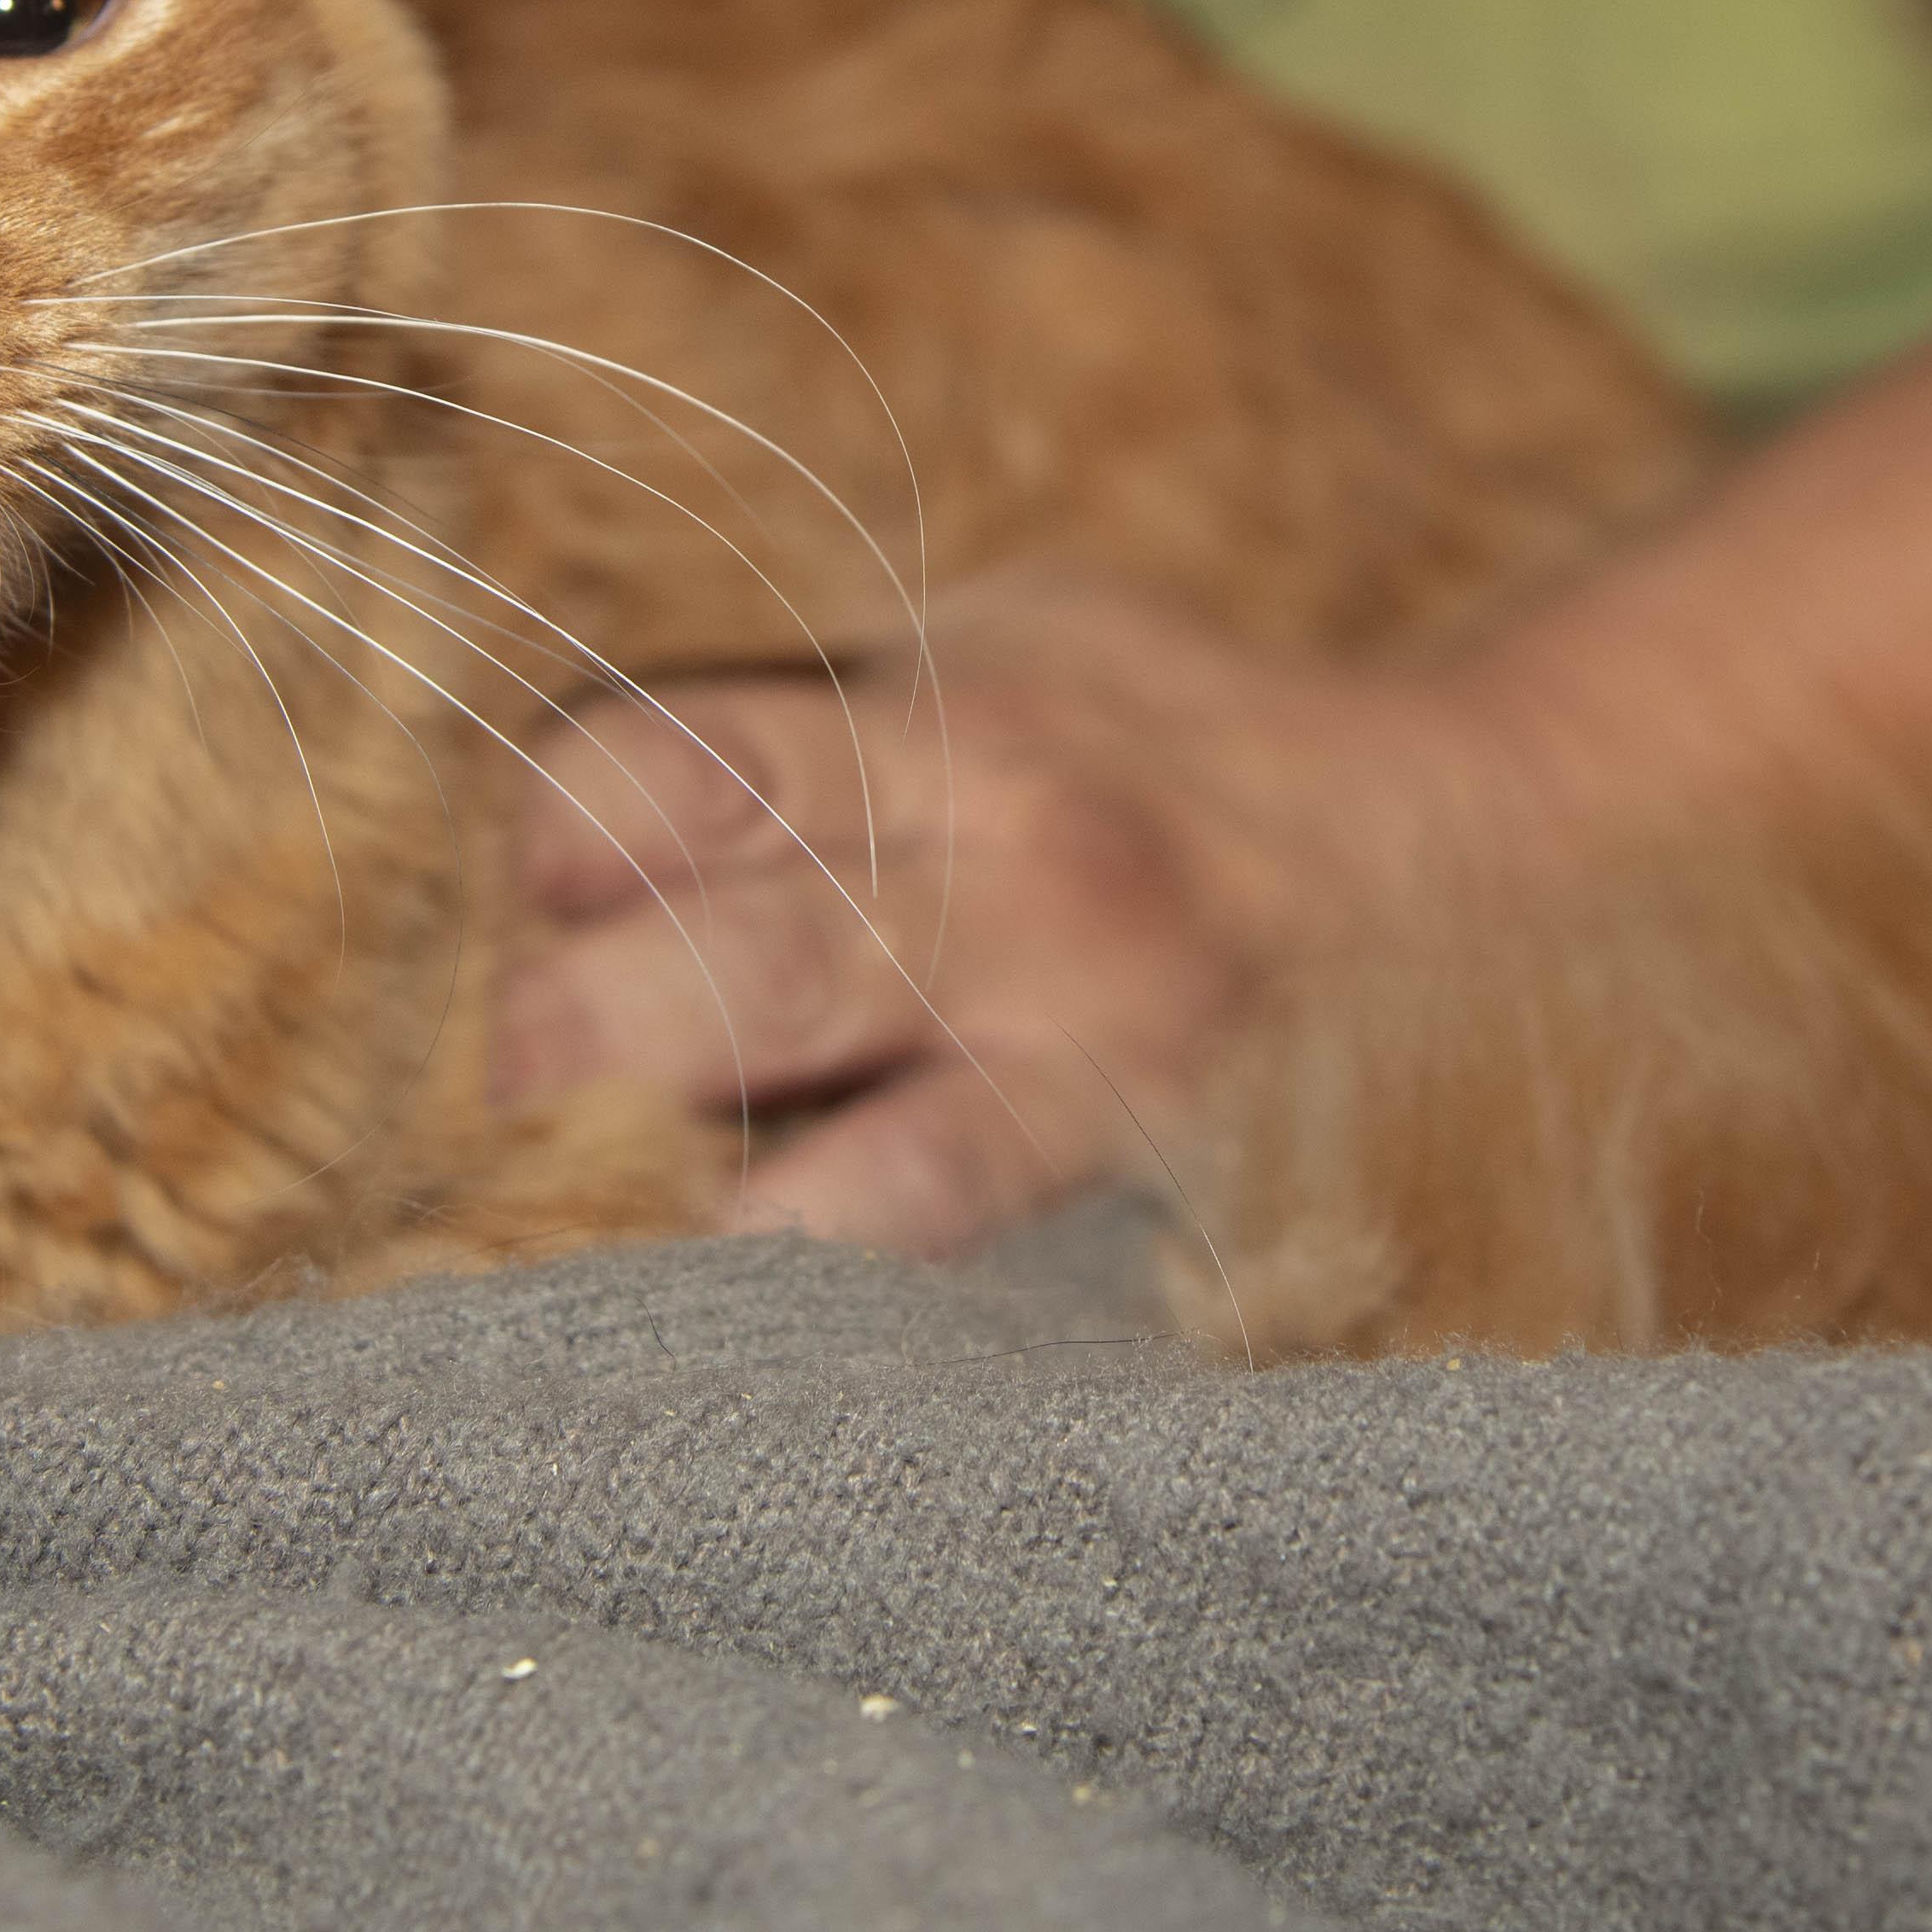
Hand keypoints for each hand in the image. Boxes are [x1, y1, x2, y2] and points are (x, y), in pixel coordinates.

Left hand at [492, 570, 1509, 1253]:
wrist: (1451, 834)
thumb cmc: (1144, 742)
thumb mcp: (987, 650)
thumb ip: (802, 731)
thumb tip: (550, 827)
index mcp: (941, 717)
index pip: (685, 765)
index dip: (551, 834)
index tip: (480, 896)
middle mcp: (1014, 863)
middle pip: (755, 953)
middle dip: (581, 1036)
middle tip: (483, 1090)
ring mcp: (1089, 1025)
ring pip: (864, 1129)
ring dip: (683, 1181)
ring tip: (562, 1211)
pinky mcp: (1143, 1141)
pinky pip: (959, 1216)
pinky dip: (830, 1252)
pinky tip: (725, 1282)